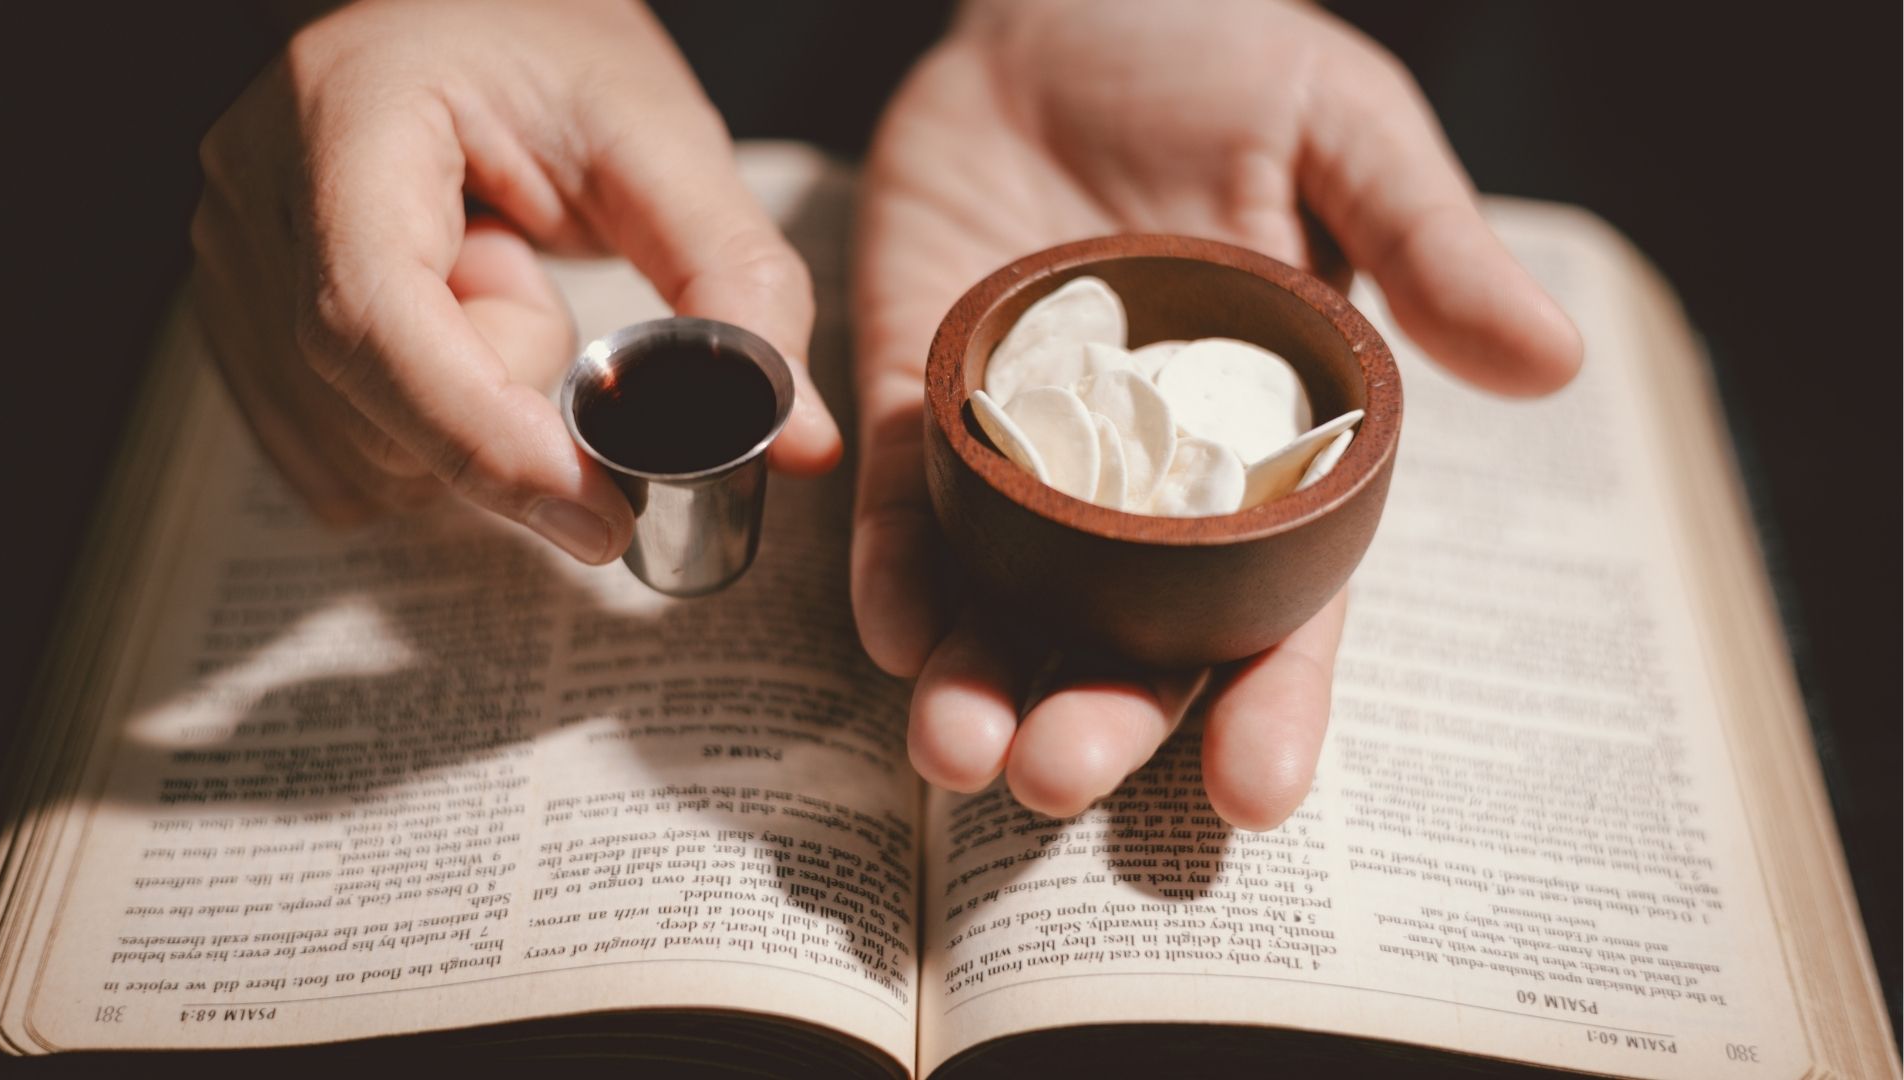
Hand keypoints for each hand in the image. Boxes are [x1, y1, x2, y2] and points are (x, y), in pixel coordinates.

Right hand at [193, 0, 840, 561]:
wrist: (486, 20)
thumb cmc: (567, 58)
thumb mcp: (668, 144)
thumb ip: (739, 285)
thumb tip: (800, 444)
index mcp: (345, 112)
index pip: (373, 315)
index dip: (482, 436)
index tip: (601, 516)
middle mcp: (252, 186)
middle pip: (366, 396)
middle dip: (499, 408)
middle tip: (554, 302)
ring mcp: (229, 254)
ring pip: (354, 444)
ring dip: (465, 414)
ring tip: (498, 282)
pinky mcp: (238, 316)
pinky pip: (335, 452)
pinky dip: (421, 434)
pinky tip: (455, 327)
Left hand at [852, 0, 1580, 826]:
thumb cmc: (1222, 57)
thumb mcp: (1341, 132)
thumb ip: (1426, 243)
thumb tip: (1551, 360)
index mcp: (1266, 443)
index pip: (1279, 602)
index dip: (1274, 700)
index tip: (1256, 790)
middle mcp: (1141, 476)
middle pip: (1128, 631)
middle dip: (1102, 716)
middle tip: (1057, 777)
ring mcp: (1024, 444)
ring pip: (1004, 597)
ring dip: (978, 681)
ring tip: (957, 752)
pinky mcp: (921, 390)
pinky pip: (906, 497)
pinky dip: (893, 566)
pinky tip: (890, 627)